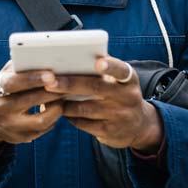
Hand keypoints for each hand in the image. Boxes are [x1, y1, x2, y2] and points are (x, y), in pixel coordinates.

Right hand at [0, 60, 64, 148]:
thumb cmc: (3, 89)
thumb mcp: (4, 75)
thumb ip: (19, 66)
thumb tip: (42, 56)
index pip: (13, 83)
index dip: (32, 78)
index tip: (51, 75)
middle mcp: (0, 109)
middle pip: (30, 101)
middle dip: (52, 91)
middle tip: (68, 83)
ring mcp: (10, 126)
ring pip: (40, 120)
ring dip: (57, 107)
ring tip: (65, 96)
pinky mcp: (20, 138)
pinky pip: (43, 129)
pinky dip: (54, 118)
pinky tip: (57, 107)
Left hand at [47, 55, 162, 152]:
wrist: (140, 126)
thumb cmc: (120, 94)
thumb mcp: (121, 81)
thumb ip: (104, 69)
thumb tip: (74, 55)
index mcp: (128, 79)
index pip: (121, 70)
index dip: (110, 66)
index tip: (98, 63)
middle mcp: (126, 97)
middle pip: (94, 88)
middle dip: (69, 84)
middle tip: (50, 82)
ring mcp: (118, 116)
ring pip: (84, 108)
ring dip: (63, 103)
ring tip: (48, 96)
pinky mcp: (109, 132)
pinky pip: (82, 123)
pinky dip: (69, 116)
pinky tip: (60, 110)